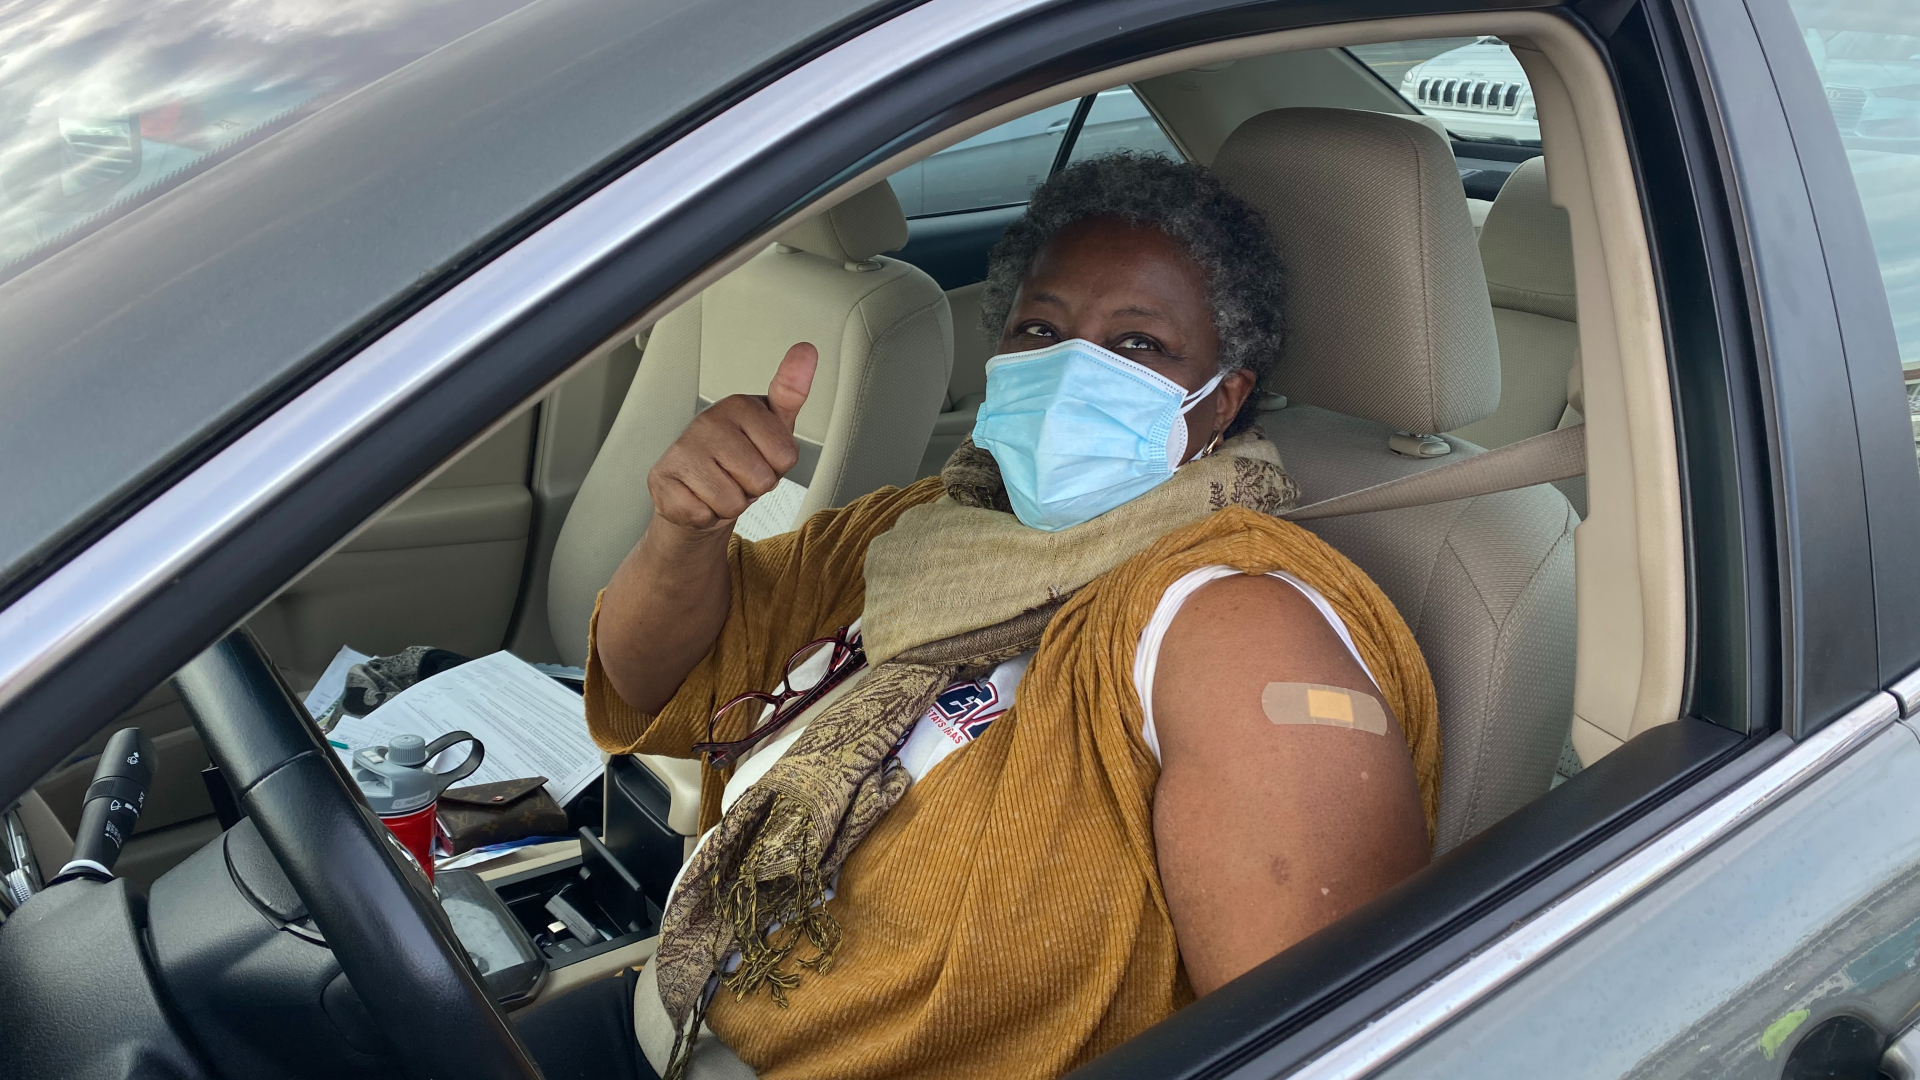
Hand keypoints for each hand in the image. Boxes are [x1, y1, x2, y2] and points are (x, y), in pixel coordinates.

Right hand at [647, 342, 816, 533]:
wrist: (696, 492)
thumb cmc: (739, 458)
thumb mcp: (773, 425)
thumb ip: (791, 392)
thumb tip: (806, 350)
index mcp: (739, 406)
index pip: (786, 455)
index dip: (777, 467)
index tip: (760, 456)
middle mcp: (707, 422)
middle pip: (761, 480)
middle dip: (754, 488)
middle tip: (737, 476)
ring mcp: (682, 450)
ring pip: (733, 501)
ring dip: (730, 504)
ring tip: (719, 486)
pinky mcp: (662, 480)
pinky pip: (704, 515)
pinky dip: (705, 517)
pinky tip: (697, 498)